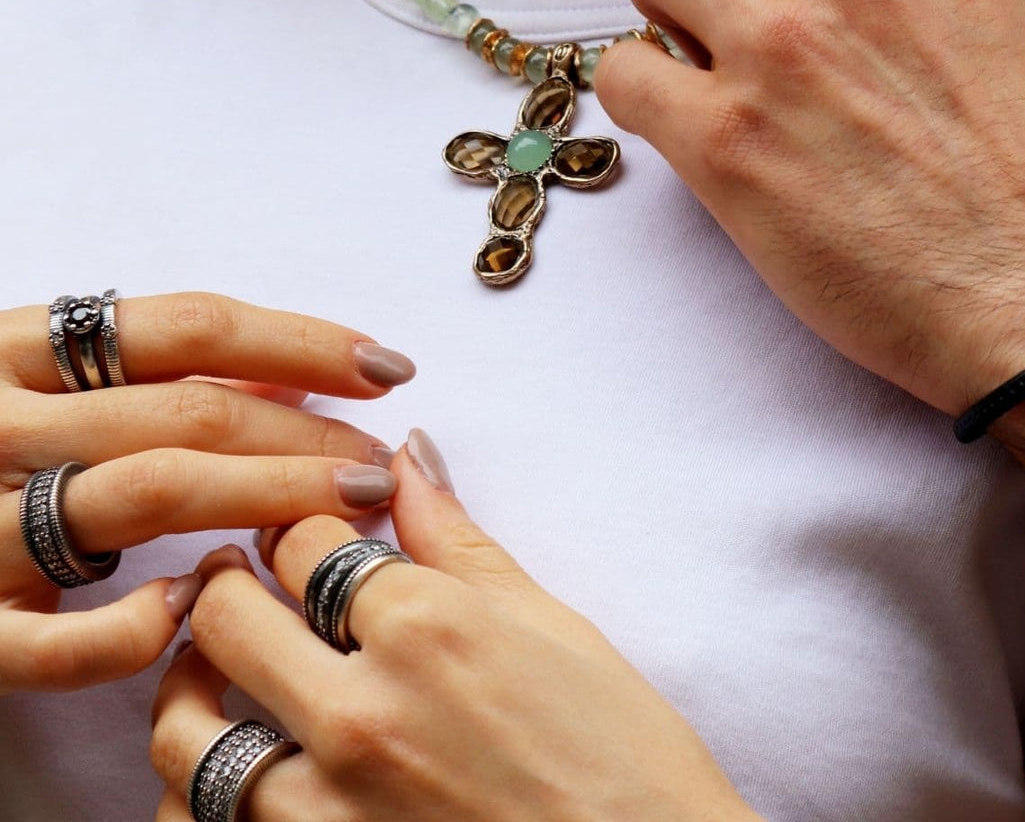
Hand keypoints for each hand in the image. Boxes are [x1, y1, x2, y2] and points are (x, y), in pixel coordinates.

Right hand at [0, 291, 413, 692]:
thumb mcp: (52, 378)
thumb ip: (160, 372)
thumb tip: (299, 381)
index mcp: (17, 347)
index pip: (187, 327)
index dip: (299, 342)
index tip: (386, 366)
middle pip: (186, 413)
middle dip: (305, 436)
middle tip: (380, 460)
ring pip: (144, 497)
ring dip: (266, 501)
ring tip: (349, 509)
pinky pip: (45, 640)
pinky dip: (127, 627)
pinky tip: (193, 606)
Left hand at [149, 436, 759, 821]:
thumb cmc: (619, 752)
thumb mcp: (548, 623)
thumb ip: (458, 537)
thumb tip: (411, 457)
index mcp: (428, 627)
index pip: (304, 538)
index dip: (298, 524)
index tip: (304, 533)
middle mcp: (364, 711)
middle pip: (228, 614)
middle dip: (226, 582)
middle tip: (240, 579)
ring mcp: (329, 808)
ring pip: (185, 729)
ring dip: (189, 686)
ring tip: (212, 672)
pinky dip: (191, 797)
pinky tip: (229, 770)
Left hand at [596, 0, 1024, 418]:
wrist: (1023, 297)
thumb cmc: (1019, 180)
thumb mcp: (990, 21)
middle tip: (725, 6)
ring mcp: (775, 50)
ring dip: (660, 3)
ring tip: (695, 57)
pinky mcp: (722, 140)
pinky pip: (621, 71)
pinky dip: (636, 90)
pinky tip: (676, 121)